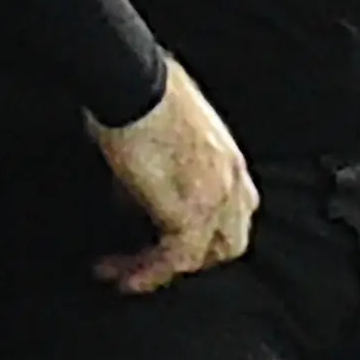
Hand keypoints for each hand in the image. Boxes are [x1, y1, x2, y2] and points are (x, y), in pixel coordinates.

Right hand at [86, 58, 257, 293]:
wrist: (135, 83)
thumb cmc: (143, 94)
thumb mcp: (166, 136)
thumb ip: (164, 172)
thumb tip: (135, 199)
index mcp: (230, 159)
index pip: (236, 214)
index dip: (207, 235)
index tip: (171, 243)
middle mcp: (232, 180)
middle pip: (227, 244)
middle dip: (190, 260)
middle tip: (153, 264)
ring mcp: (216, 196)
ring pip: (201, 257)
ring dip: (161, 270)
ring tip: (125, 274)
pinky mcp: (190, 210)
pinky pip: (175, 259)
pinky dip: (148, 272)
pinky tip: (123, 276)